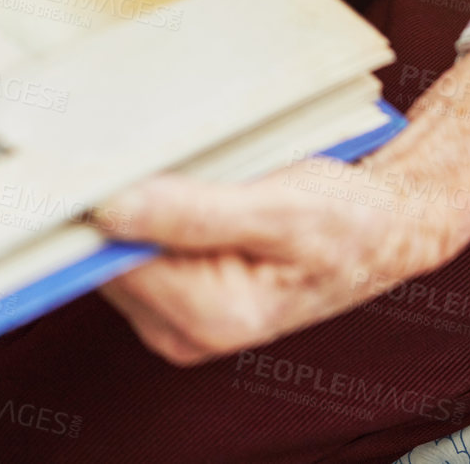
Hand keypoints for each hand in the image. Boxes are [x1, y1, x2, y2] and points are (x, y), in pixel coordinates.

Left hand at [94, 51, 469, 364]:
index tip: (83, 150)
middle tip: (124, 138)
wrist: (386, 228)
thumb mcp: (278, 206)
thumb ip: (193, 212)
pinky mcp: (177, 294)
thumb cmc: (345, 218)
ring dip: (126, 199)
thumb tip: (108, 209)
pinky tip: (169, 178)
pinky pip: (134, 246)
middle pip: (104, 255)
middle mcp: (184, 331)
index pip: (112, 257)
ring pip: (114, 248)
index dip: (94, 202)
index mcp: (210, 317)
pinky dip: (142, 207)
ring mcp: (177, 318)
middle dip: (111, 198)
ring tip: (160, 156)